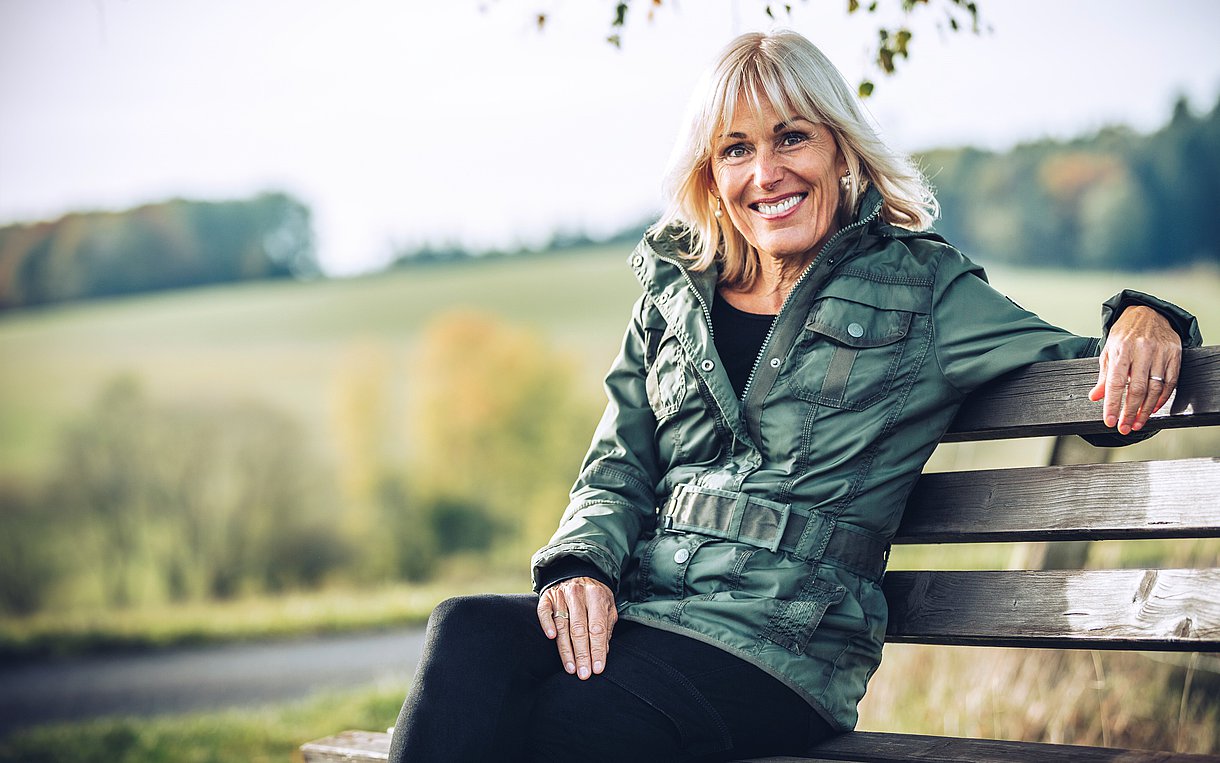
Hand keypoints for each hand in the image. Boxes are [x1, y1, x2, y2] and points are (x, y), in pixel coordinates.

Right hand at [536, 576, 616, 679]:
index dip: (597, 649)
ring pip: (562, 625)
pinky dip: (547, 624)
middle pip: (579, 629)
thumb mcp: (607, 607)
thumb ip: (606, 628)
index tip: (597, 668)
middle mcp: (577, 594)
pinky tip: (551, 637)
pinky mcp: (547, 597)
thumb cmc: (595, 595)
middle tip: (584, 674)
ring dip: (566, 649)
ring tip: (571, 668)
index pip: (597, 628)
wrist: (577, 571)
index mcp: (596, 596)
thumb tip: (602, 653)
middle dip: (582, 654)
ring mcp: (561, 595)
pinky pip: (544, 612)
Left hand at [1089, 305, 1181, 433]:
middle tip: (1125, 427)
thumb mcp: (1109, 351)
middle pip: (1137, 389)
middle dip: (1130, 412)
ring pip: (1155, 388)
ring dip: (1146, 410)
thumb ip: (1104, 376)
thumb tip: (1095, 397)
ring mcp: (1161, 352)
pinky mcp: (1175, 354)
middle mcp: (1142, 351)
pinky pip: (1171, 382)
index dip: (1113, 404)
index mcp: (1121, 349)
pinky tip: (1153, 408)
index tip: (1110, 421)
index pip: (1116, 382)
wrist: (1148, 312)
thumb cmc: (1125, 334)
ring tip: (1137, 422)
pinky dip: (1162, 398)